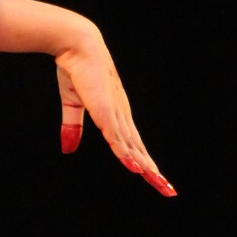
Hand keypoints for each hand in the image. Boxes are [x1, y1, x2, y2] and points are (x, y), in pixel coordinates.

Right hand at [56, 31, 176, 196]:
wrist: (77, 45)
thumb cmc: (77, 69)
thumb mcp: (73, 104)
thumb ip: (72, 127)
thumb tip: (68, 150)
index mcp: (115, 114)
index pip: (133, 144)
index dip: (143, 162)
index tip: (154, 178)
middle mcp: (121, 115)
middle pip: (140, 150)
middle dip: (154, 172)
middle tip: (168, 191)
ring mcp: (115, 113)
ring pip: (134, 147)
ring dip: (147, 167)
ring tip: (160, 184)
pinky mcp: (105, 110)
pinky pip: (118, 137)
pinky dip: (127, 154)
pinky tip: (137, 168)